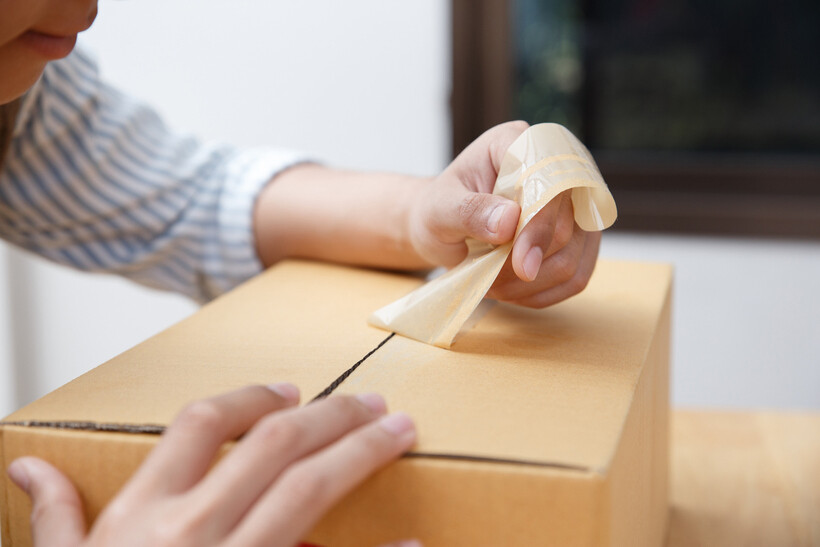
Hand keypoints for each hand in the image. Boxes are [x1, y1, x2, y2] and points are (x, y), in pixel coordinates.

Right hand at [7, 385, 417, 546]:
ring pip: (309, 489)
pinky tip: (412, 543)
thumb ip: (55, 519)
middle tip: (372, 401)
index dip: (251, 396)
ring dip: (361, 453)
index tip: (290, 390)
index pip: (201, 424)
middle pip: (275, 444)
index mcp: (141, 517)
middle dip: (331, 414)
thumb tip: (28, 468)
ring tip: (397, 431)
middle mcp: (191, 533)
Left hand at [408, 121, 600, 307]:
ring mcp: (574, 204)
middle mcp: (557, 166)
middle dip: (524, 264)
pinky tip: (513, 290)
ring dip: (530, 285)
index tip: (521, 266)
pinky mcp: (580, 238)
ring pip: (573, 259)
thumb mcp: (439, 208)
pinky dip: (542, 294)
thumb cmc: (439, 209)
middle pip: (566, 228)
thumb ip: (470, 211)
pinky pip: (576, 277)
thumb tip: (509, 221)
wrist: (444, 225)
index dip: (538, 226)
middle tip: (487, 276)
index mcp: (518, 142)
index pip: (549, 183)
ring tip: (493, 284)